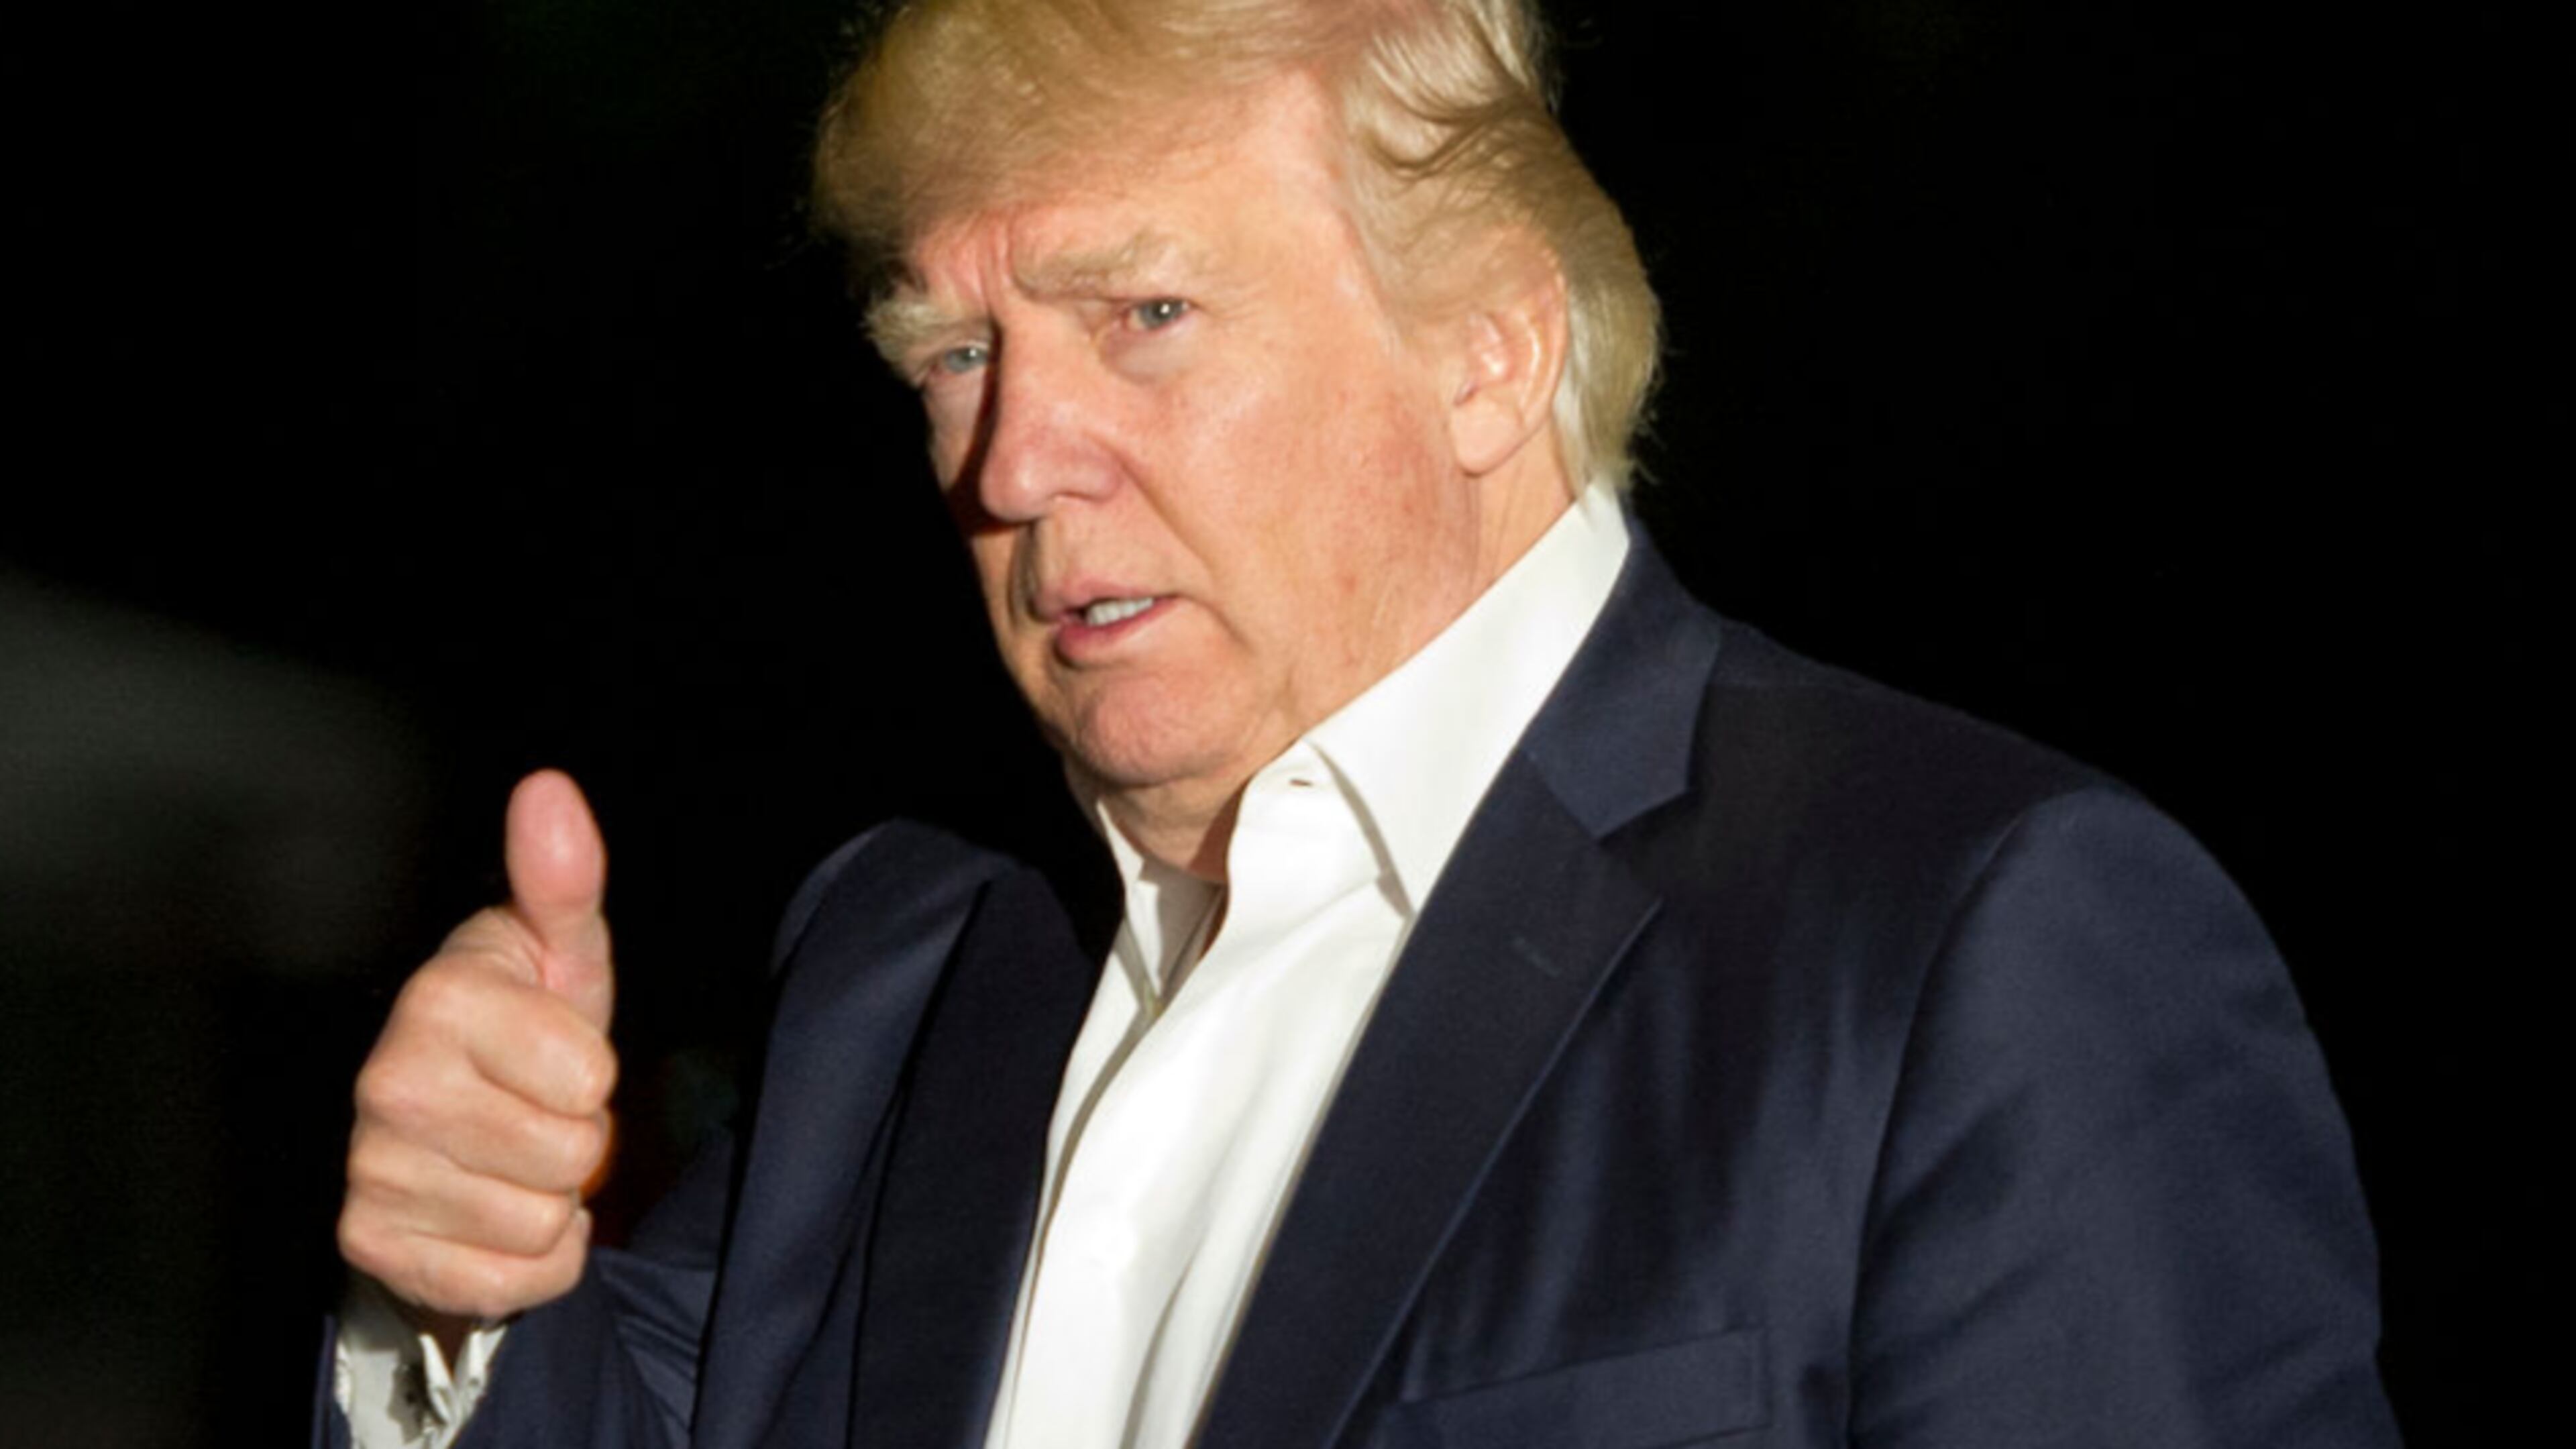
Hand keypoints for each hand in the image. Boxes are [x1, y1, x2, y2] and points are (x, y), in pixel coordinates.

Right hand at [339, 769, 617, 1324]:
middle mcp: (388, 1082)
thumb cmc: (525, 1027)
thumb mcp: (561, 953)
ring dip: (551, 1199)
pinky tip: (493, 1211)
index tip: (555, 1055)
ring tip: (513, 1157)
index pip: (587, 1073)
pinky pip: (510, 1278)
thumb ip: (562, 878)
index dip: (592, 1072)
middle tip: (536, 1110)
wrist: (458, 1126)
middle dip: (576, 1140)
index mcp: (439, 998)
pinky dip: (527, 1260)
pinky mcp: (371, 1241)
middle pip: (569, 1153)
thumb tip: (548, 790)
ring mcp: (371, 1167)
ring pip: (540, 1219)